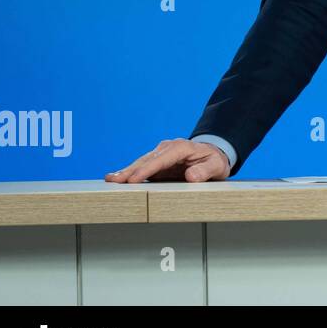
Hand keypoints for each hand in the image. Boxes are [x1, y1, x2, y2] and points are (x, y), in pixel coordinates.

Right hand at [105, 138, 231, 182]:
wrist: (213, 155)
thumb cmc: (214, 161)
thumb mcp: (216, 166)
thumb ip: (205, 171)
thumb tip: (191, 176)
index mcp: (182, 148)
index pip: (162, 159)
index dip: (147, 169)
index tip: (134, 179)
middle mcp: (168, 148)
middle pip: (147, 160)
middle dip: (130, 170)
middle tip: (114, 180)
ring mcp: (161, 154)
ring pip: (142, 163)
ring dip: (126, 171)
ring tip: (110, 179)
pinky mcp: (157, 162)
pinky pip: (142, 168)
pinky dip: (130, 173)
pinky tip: (117, 178)